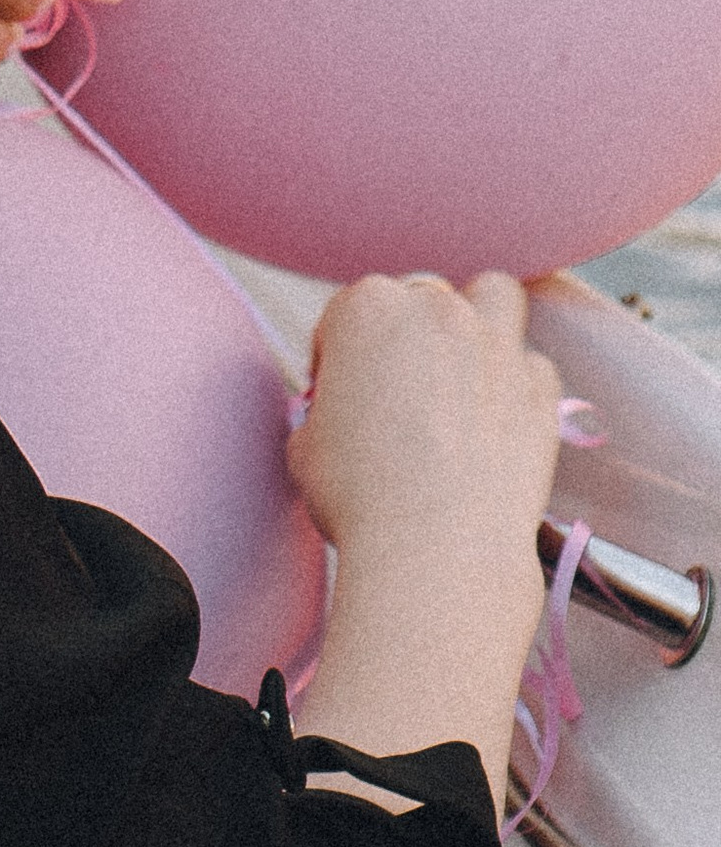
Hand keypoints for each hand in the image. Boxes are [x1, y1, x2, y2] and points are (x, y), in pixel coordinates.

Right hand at [290, 274, 563, 604]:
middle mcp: (434, 309)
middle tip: (400, 390)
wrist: (437, 549)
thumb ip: (323, 407)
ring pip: (492, 296)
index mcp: (365, 309)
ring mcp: (495, 342)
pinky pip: (531, 363)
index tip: (340, 396)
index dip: (338, 357)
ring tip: (463, 369)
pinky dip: (516, 383)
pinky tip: (497, 422)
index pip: (347, 311)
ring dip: (478, 320)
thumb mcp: (305, 444)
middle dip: (408, 334)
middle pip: (419, 297)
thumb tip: (338, 416)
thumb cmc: (361, 499)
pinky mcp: (540, 386)